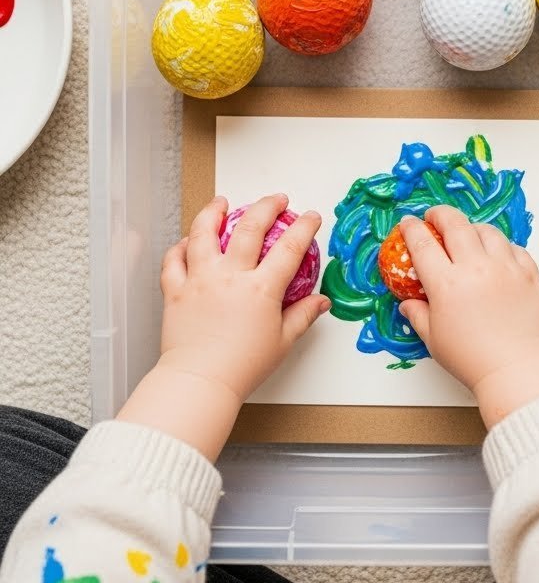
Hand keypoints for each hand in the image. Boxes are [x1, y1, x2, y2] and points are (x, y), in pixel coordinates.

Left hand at [159, 194, 327, 400]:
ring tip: (221, 202)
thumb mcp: (282, 342)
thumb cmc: (242, 367)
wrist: (199, 382)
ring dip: (213, 212)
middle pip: (250, 228)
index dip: (304, 227)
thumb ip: (302, 316)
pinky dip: (180, 246)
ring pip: (204, 233)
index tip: (310, 217)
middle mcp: (229, 277)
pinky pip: (173, 260)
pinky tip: (187, 241)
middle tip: (276, 199)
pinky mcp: (175, 290)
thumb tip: (321, 302)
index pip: (290, 248)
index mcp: (260, 289)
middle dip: (267, 206)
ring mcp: (200, 280)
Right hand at [399, 208, 538, 427]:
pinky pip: (514, 247)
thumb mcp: (434, 340)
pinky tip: (497, 255)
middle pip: (455, 224)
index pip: (423, 244)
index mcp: (447, 285)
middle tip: (435, 217)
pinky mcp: (529, 273)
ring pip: (487, 231)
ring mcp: (505, 268)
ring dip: (473, 228)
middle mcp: (476, 268)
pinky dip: (502, 246)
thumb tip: (408, 304)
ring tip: (468, 234)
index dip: (412, 229)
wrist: (517, 370)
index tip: (408, 224)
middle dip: (440, 214)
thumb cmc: (473, 360)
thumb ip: (418, 315)